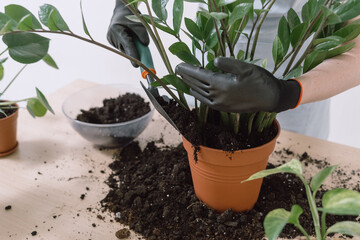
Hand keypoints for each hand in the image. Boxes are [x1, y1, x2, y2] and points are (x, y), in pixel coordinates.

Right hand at [107, 0, 148, 66]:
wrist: (121, 12)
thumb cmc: (130, 17)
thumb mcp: (139, 23)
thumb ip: (142, 34)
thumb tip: (145, 45)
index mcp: (117, 29)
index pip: (127, 45)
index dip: (133, 55)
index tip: (137, 64)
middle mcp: (112, 36)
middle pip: (125, 49)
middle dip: (135, 54)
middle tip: (143, 60)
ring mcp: (111, 40)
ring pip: (125, 50)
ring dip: (132, 49)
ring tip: (134, 38)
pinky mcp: (112, 42)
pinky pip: (123, 48)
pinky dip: (128, 47)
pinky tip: (129, 39)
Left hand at [175, 57, 301, 112]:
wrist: (271, 98)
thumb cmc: (260, 80)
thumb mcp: (245, 67)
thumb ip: (228, 64)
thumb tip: (213, 61)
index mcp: (221, 84)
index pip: (200, 75)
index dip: (188, 69)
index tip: (179, 65)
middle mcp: (218, 96)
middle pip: (197, 84)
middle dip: (187, 76)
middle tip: (177, 69)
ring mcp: (220, 104)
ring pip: (200, 93)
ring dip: (191, 85)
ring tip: (184, 78)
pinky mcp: (224, 108)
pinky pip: (206, 101)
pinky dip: (199, 95)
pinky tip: (196, 91)